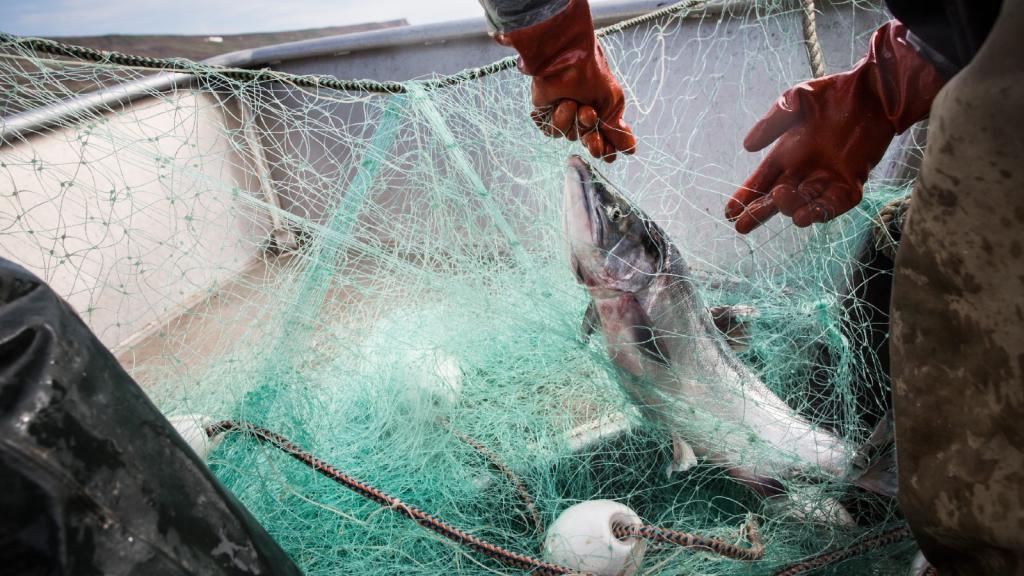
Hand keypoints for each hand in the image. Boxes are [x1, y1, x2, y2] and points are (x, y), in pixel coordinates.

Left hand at [496, 0, 635, 162]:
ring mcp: (564, 114)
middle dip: (593, 143)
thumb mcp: (612, 102)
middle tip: (596, 145)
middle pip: (588, 142)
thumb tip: (631, 151)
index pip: (605, 138)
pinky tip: (563, 103)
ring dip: (577, 123)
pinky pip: (553, 130)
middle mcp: (582, 114)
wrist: (566, 59)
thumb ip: (616, 129)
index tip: (609, 156)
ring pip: (570, 135)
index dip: (607, 148)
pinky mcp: (546, 113)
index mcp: (601, 110)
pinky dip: (559, 118)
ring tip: (578, 105)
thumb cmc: (592, 75)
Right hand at [726, 21, 944, 233]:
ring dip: (790, 208)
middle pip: (777, 198)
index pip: (762, 179)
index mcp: (788, 152)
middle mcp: (805, 169)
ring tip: (781, 201)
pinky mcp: (852, 181)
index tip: (730, 212)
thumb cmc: (834, 92)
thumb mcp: (796, 98)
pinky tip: (805, 217)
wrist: (875, 91)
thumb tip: (747, 146)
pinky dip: (821, 212)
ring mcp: (829, 178)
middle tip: (742, 226)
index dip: (746, 196)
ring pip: (805, 203)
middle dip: (759, 212)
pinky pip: (835, 204)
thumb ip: (773, 121)